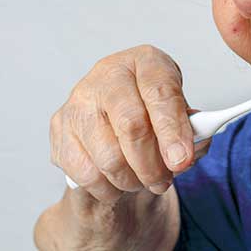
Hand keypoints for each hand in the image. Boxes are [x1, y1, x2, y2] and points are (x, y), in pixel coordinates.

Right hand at [50, 45, 208, 202]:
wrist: (114, 113)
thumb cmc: (152, 109)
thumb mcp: (180, 111)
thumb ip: (191, 131)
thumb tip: (186, 154)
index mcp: (145, 61)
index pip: (159, 93)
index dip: (173, 130)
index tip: (182, 159)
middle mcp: (108, 74)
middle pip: (131, 126)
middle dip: (152, 164)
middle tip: (163, 180)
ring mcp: (79, 100)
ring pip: (108, 157)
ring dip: (132, 180)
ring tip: (144, 180)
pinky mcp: (59, 127)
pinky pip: (86, 173)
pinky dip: (108, 188)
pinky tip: (119, 181)